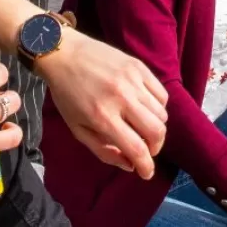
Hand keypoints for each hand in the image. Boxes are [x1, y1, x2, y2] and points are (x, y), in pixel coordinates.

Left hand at [35, 33, 168, 178]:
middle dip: (155, 148)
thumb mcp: (77, 128)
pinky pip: (162, 95)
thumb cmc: (67, 95)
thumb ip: (103, 150)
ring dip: (156, 128)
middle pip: (156, 132)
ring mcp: (132, 80)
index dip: (145, 166)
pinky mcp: (139, 67)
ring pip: (161, 115)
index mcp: (102, 116)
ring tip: (143, 128)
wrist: (64, 53)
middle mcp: (121, 98)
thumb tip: (130, 165)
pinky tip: (145, 108)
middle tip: (146, 150)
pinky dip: (158, 108)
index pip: (136, 148)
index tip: (146, 173)